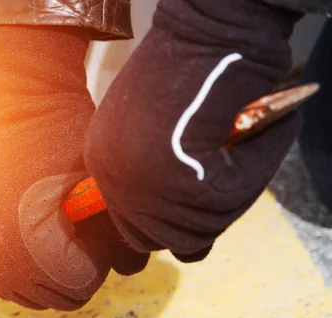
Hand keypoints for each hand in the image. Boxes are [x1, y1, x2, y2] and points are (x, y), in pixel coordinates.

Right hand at [0, 26, 147, 310]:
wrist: (16, 105)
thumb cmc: (68, 142)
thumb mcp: (105, 190)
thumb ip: (122, 239)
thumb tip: (130, 271)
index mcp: (31, 251)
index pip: (79, 289)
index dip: (95, 260)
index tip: (92, 225)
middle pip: (52, 298)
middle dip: (72, 270)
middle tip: (75, 229)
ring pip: (23, 292)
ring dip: (44, 273)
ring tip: (52, 231)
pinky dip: (16, 264)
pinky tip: (28, 233)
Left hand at [83, 0, 303, 260]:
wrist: (206, 30)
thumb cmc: (185, 71)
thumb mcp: (153, 131)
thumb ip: (158, 179)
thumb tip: (183, 228)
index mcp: (104, 168)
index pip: (135, 231)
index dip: (174, 226)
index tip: (201, 208)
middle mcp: (117, 182)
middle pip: (169, 238)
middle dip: (206, 218)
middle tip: (230, 182)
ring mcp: (146, 184)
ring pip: (205, 226)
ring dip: (237, 189)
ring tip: (246, 146)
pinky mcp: (184, 178)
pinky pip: (235, 199)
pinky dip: (257, 168)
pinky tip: (260, 132)